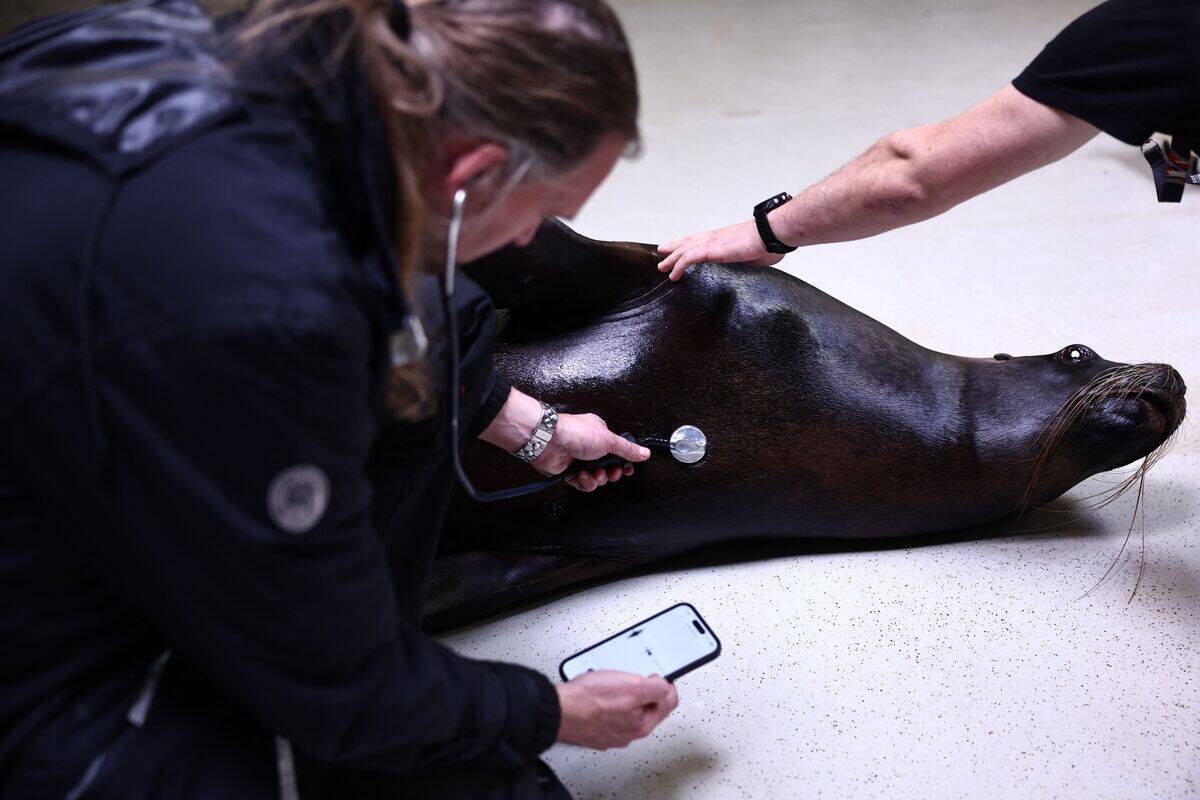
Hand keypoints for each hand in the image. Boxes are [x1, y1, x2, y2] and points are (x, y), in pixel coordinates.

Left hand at [532, 412, 650, 491]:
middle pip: (608, 467)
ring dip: (598, 478)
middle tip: (612, 471)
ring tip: (595, 472)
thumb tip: (644, 453)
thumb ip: (627, 449)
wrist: (548, 440)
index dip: (624, 462)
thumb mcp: (609, 440)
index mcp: (600, 434)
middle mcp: (589, 447)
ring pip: (597, 477)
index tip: (627, 468)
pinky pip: (583, 483)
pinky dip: (585, 482)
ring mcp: (578, 460)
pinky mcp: (568, 472)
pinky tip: (583, 476)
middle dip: (611, 472)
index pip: (617, 451)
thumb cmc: (575, 433)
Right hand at [556, 670, 678, 749]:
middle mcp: (629, 733)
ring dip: (625, 697)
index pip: (669, 703)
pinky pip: (610, 714)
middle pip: (649, 708)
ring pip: (629, 712)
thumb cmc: (589, 700)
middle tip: (632, 679)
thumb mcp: (633, 687)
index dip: (666, 684)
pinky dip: (608, 703)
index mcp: (642, 724)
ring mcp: (612, 733)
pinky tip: (599, 695)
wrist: (559, 710)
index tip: (657, 677)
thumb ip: (656, 688)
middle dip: (644, 692)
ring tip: (613, 685)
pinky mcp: (596, 730)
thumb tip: (665, 686)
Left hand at [656, 219, 784, 281]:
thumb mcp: (755, 256)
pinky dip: (679, 266)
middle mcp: (714, 237)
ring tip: (662, 267)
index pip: (701, 240)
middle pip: (688, 241)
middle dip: (674, 247)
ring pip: (684, 250)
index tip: (680, 248)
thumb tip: (751, 265)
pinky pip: (688, 258)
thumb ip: (748, 260)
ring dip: (671, 258)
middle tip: (663, 252)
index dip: (688, 244)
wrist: (770, 233)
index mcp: (723, 238)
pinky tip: (673, 275)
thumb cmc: (768, 242)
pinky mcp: (711, 250)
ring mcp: (711, 243)